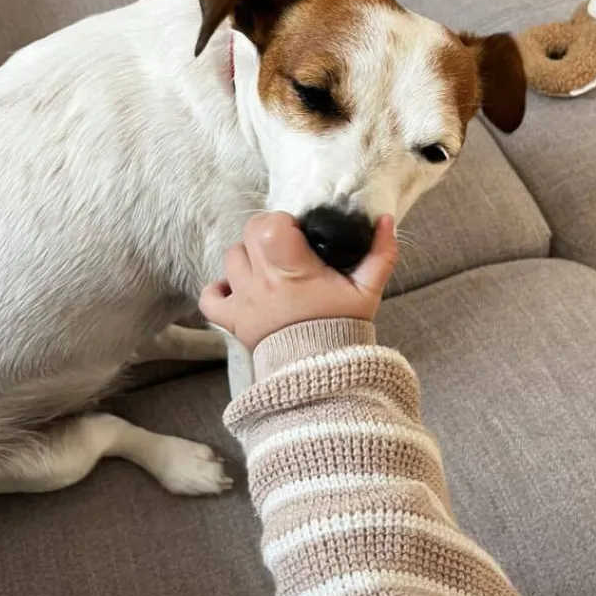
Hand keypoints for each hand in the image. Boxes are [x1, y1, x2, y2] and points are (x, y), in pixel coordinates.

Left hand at [199, 212, 396, 350]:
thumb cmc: (344, 329)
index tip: (300, 235)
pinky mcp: (233, 321)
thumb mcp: (368, 291)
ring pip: (231, 259)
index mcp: (293, 271)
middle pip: (248, 236)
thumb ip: (380, 253)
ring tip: (270, 269)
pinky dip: (218, 289)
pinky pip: (209, 298)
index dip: (283, 222)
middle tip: (288, 248)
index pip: (270, 226)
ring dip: (248, 257)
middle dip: (267, 234)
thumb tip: (386, 220)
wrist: (323, 375)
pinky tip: (237, 288)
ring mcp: (244, 302)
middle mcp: (262, 283)